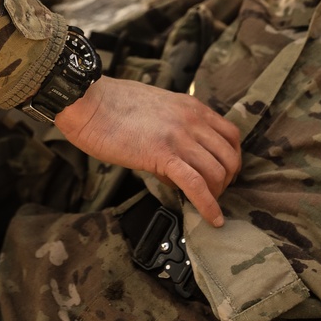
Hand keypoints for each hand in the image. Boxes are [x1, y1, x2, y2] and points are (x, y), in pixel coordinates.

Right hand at [54, 77, 241, 224]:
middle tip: (214, 193)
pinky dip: (209, 206)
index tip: (224, 174)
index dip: (232, 159)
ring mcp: (179, 137)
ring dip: (216, 194)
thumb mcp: (157, 108)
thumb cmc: (113, 105)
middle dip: (226, 180)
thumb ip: (174, 128)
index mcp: (191, 107)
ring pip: (217, 172)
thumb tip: (177, 162)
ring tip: (207, 206)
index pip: (231, 135)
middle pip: (229, 157)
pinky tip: (213, 219)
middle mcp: (192, 120)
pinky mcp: (163, 155)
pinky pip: (196, 185)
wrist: (89, 101)